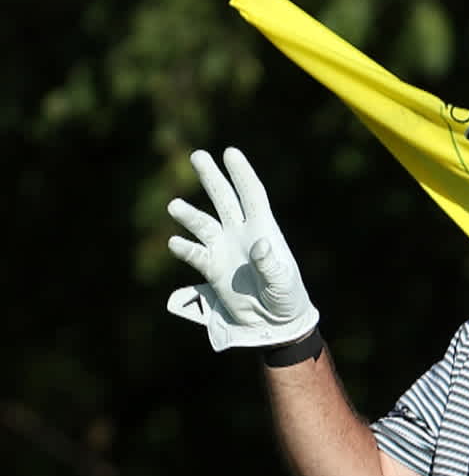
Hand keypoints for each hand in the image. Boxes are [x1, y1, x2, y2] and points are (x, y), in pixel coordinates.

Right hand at [166, 147, 319, 350]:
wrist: (274, 322)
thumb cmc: (286, 297)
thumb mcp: (283, 282)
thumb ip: (271, 264)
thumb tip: (261, 244)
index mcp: (263, 229)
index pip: (252, 195)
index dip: (242, 174)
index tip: (230, 153)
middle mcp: (241, 233)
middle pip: (224, 199)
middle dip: (212, 178)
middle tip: (198, 155)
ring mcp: (224, 248)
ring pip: (203, 224)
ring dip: (189, 215)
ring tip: (174, 206)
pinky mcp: (212, 268)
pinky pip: (194, 254)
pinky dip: (184, 248)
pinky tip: (176, 243)